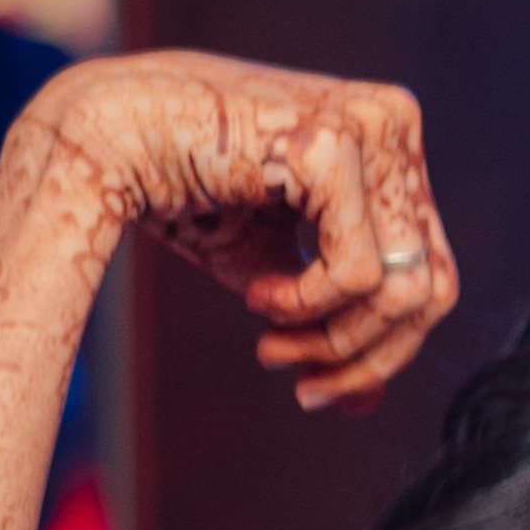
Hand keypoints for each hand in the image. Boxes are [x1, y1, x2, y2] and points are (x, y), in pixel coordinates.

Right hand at [26, 50, 458, 412]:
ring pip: (405, 290)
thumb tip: (370, 404)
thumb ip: (328, 319)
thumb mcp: (269, 268)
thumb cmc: (176, 190)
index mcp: (390, 147)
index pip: (432, 271)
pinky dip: (308, 306)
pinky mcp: (336, 143)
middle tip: (299, 381)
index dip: (385, 346)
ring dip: (333, 340)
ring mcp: (373, 127)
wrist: (97, 131)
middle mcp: (395, 125)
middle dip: (364, 356)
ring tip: (269, 344)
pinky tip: (257, 297)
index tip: (317, 381)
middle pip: (432, 288)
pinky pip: (359, 274)